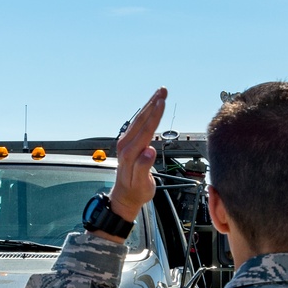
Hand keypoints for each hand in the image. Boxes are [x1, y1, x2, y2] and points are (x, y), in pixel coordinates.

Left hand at [108, 88, 167, 221]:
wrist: (124, 196)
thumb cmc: (135, 192)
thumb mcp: (140, 184)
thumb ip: (143, 168)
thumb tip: (149, 151)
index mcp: (130, 153)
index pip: (145, 130)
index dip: (154, 115)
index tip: (162, 102)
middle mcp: (126, 145)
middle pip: (141, 120)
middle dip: (153, 103)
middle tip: (163, 90)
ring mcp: (126, 143)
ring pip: (139, 120)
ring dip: (150, 105)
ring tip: (160, 93)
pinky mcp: (128, 143)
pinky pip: (138, 124)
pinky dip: (146, 113)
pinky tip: (151, 107)